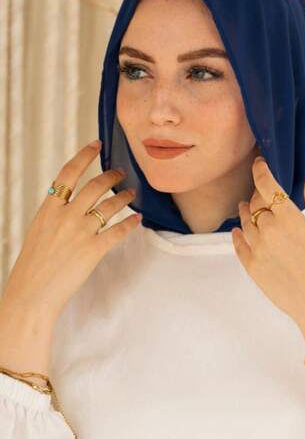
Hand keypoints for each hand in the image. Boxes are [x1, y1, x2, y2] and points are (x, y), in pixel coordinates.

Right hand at [1, 141, 141, 318]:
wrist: (32, 293)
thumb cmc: (33, 265)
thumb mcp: (39, 231)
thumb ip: (56, 214)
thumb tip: (73, 203)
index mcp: (48, 209)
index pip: (69, 172)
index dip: (85, 155)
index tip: (97, 144)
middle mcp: (66, 216)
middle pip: (95, 185)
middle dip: (112, 176)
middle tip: (121, 173)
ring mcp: (81, 232)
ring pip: (110, 205)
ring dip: (124, 197)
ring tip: (131, 194)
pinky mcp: (94, 249)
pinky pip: (119, 230)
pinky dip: (130, 222)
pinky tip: (137, 219)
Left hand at [232, 157, 304, 330]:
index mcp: (289, 218)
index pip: (266, 184)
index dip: (260, 170)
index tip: (258, 162)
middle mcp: (268, 230)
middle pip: (255, 202)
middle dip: (259, 194)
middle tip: (264, 194)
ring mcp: (256, 249)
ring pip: (245, 220)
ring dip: (247, 212)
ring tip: (251, 209)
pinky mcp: (250, 266)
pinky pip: (238, 242)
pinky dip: (238, 233)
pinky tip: (241, 231)